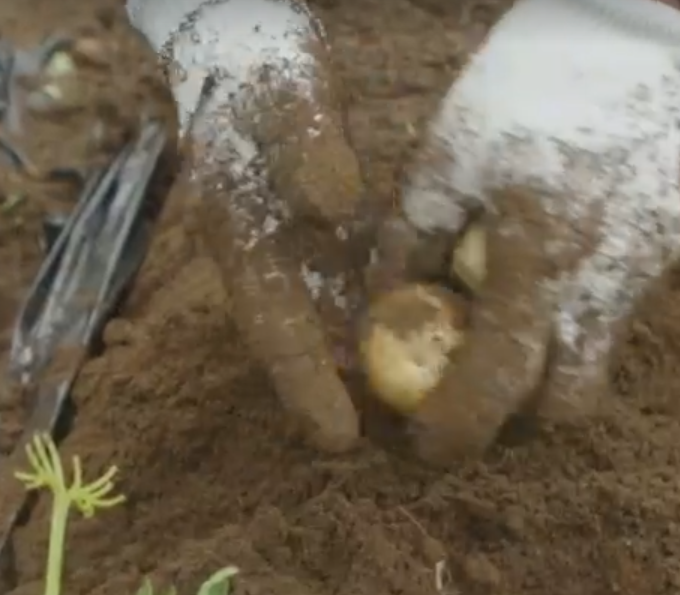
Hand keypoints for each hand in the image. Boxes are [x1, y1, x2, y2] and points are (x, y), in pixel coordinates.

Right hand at [129, 0, 377, 452]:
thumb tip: (339, 206)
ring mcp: (294, 256)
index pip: (275, 333)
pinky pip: (355, 297)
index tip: (339, 440)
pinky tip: (435, 352)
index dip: (305, 390)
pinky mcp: (323, 240)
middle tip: (394, 455)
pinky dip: (388, 328)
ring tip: (421, 424)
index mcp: (244, 244)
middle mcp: (267, 265)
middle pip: (306, 351)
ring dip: (371, 376)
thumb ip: (308, 153)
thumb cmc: (261, 78)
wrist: (245, 54)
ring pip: (333, 331)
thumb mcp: (285, 103)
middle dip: (343, 404)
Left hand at [371, 0, 679, 465]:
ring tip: (496, 330)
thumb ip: (407, 251)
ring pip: (592, 363)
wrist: (620, 40)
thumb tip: (380, 320)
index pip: (498, 385)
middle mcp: (601, 282)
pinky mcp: (664, 250)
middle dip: (512, 423)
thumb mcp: (439, 167)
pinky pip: (611, 313)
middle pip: (564, 407)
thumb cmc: (513, 94)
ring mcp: (643, 270)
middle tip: (464, 404)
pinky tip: (537, 272)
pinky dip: (567, 317)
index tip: (420, 446)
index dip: (456, 431)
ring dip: (541, 369)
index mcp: (537, 260)